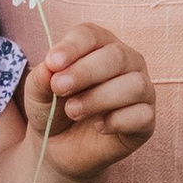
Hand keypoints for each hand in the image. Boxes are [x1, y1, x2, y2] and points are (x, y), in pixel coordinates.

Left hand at [18, 18, 154, 178]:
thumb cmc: (52, 109)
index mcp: (98, 45)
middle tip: (59, 88)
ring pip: (134, 85)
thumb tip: (49, 68)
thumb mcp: (37, 94)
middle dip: (85, 72)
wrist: (59, 148)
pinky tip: (99, 126)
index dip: (72, 47)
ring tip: (73, 111)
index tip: (52, 63)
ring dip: (99, 98)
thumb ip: (41, 78)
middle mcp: (126, 61)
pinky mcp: (146, 119)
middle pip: (116, 55)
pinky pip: (142, 115)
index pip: (91, 35)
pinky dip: (117, 121)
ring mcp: (141, 89)